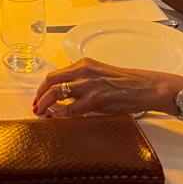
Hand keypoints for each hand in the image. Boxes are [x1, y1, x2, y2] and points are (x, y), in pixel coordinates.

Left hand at [32, 58, 181, 117]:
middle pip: (51, 80)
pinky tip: (57, 119)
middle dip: (40, 95)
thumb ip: (82, 81)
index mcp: (84, 64)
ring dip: (46, 104)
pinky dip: (60, 115)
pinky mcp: (96, 99)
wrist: (146, 87)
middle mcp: (83, 71)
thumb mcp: (99, 75)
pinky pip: (71, 108)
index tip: (39, 97)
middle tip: (36, 107)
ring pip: (57, 92)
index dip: (43, 87)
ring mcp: (89, 84)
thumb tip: (66, 96)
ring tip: (42, 114)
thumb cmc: (127, 83)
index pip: (55, 74)